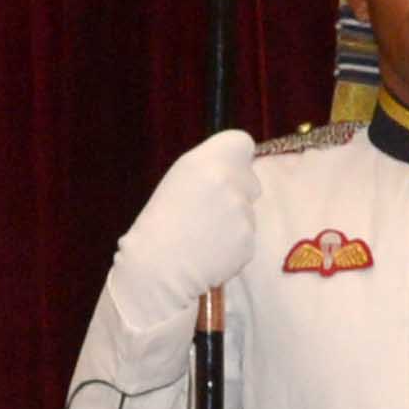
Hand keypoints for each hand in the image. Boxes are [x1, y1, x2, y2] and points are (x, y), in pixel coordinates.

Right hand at [128, 128, 262, 307]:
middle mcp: (230, 183)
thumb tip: (239, 165)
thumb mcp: (178, 179)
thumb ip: (210, 166)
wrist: (158, 266)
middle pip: (251, 179)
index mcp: (207, 162)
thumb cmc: (161, 221)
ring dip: (234, 219)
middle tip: (209, 208)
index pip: (242, 142)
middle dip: (238, 190)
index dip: (235, 157)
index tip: (226, 169)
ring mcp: (243, 214)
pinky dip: (233, 242)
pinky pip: (247, 236)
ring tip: (204, 232)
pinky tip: (211, 248)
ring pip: (248, 210)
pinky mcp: (248, 241)